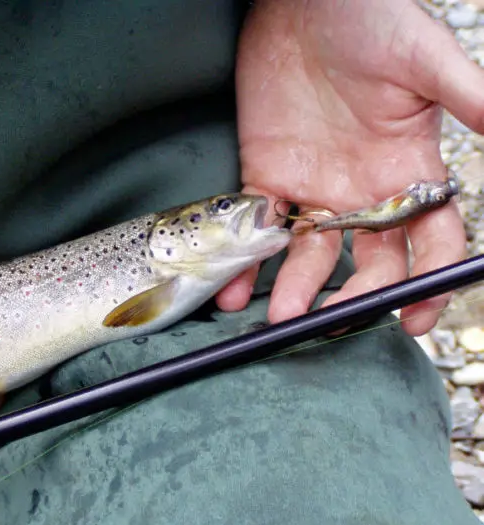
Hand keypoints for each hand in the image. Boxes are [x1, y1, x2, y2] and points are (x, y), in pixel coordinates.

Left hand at [217, 0, 483, 335]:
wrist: (302, 2)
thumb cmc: (370, 20)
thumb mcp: (425, 59)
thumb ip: (470, 99)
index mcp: (407, 171)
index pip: (429, 242)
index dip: (428, 284)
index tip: (414, 320)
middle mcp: (362, 190)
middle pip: (368, 261)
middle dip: (354, 297)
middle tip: (331, 323)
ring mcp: (315, 186)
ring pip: (310, 254)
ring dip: (295, 288)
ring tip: (278, 317)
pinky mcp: (268, 174)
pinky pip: (258, 227)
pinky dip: (245, 259)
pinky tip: (234, 289)